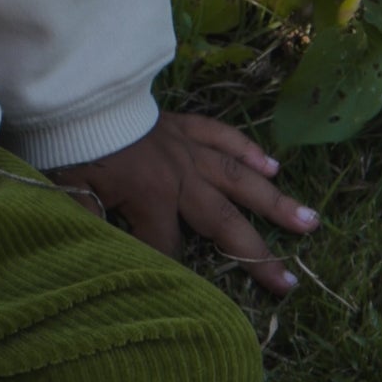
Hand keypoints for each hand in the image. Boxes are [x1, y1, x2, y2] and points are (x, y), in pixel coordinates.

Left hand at [49, 110, 316, 295]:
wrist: (74, 95)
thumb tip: (107, 260)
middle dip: (256, 254)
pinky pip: (223, 136)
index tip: (167, 286)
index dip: (167, 268)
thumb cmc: (70, 149)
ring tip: (310, 222)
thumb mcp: (71, 193)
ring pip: (238, 178)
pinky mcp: (185, 126)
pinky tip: (273, 166)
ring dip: (274, 201)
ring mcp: (188, 148)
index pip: (168, 246)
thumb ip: (93, 227)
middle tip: (289, 282)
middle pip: (223, 221)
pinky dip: (248, 150)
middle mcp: (181, 175)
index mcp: (151, 196)